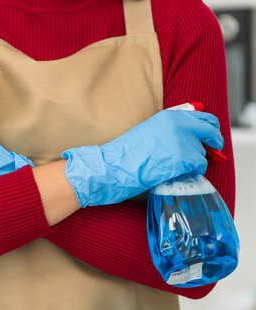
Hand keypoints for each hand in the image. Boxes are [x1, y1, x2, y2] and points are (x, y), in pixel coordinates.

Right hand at [62, 109, 223, 206]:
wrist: (115, 166)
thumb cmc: (126, 153)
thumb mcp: (149, 132)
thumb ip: (170, 130)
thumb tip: (191, 137)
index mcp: (170, 116)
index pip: (203, 117)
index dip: (209, 128)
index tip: (210, 137)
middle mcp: (179, 125)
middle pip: (211, 131)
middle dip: (214, 142)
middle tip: (213, 151)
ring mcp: (183, 141)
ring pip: (202, 153)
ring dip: (194, 161)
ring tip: (173, 166)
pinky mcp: (184, 158)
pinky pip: (199, 166)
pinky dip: (191, 172)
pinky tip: (175, 173)